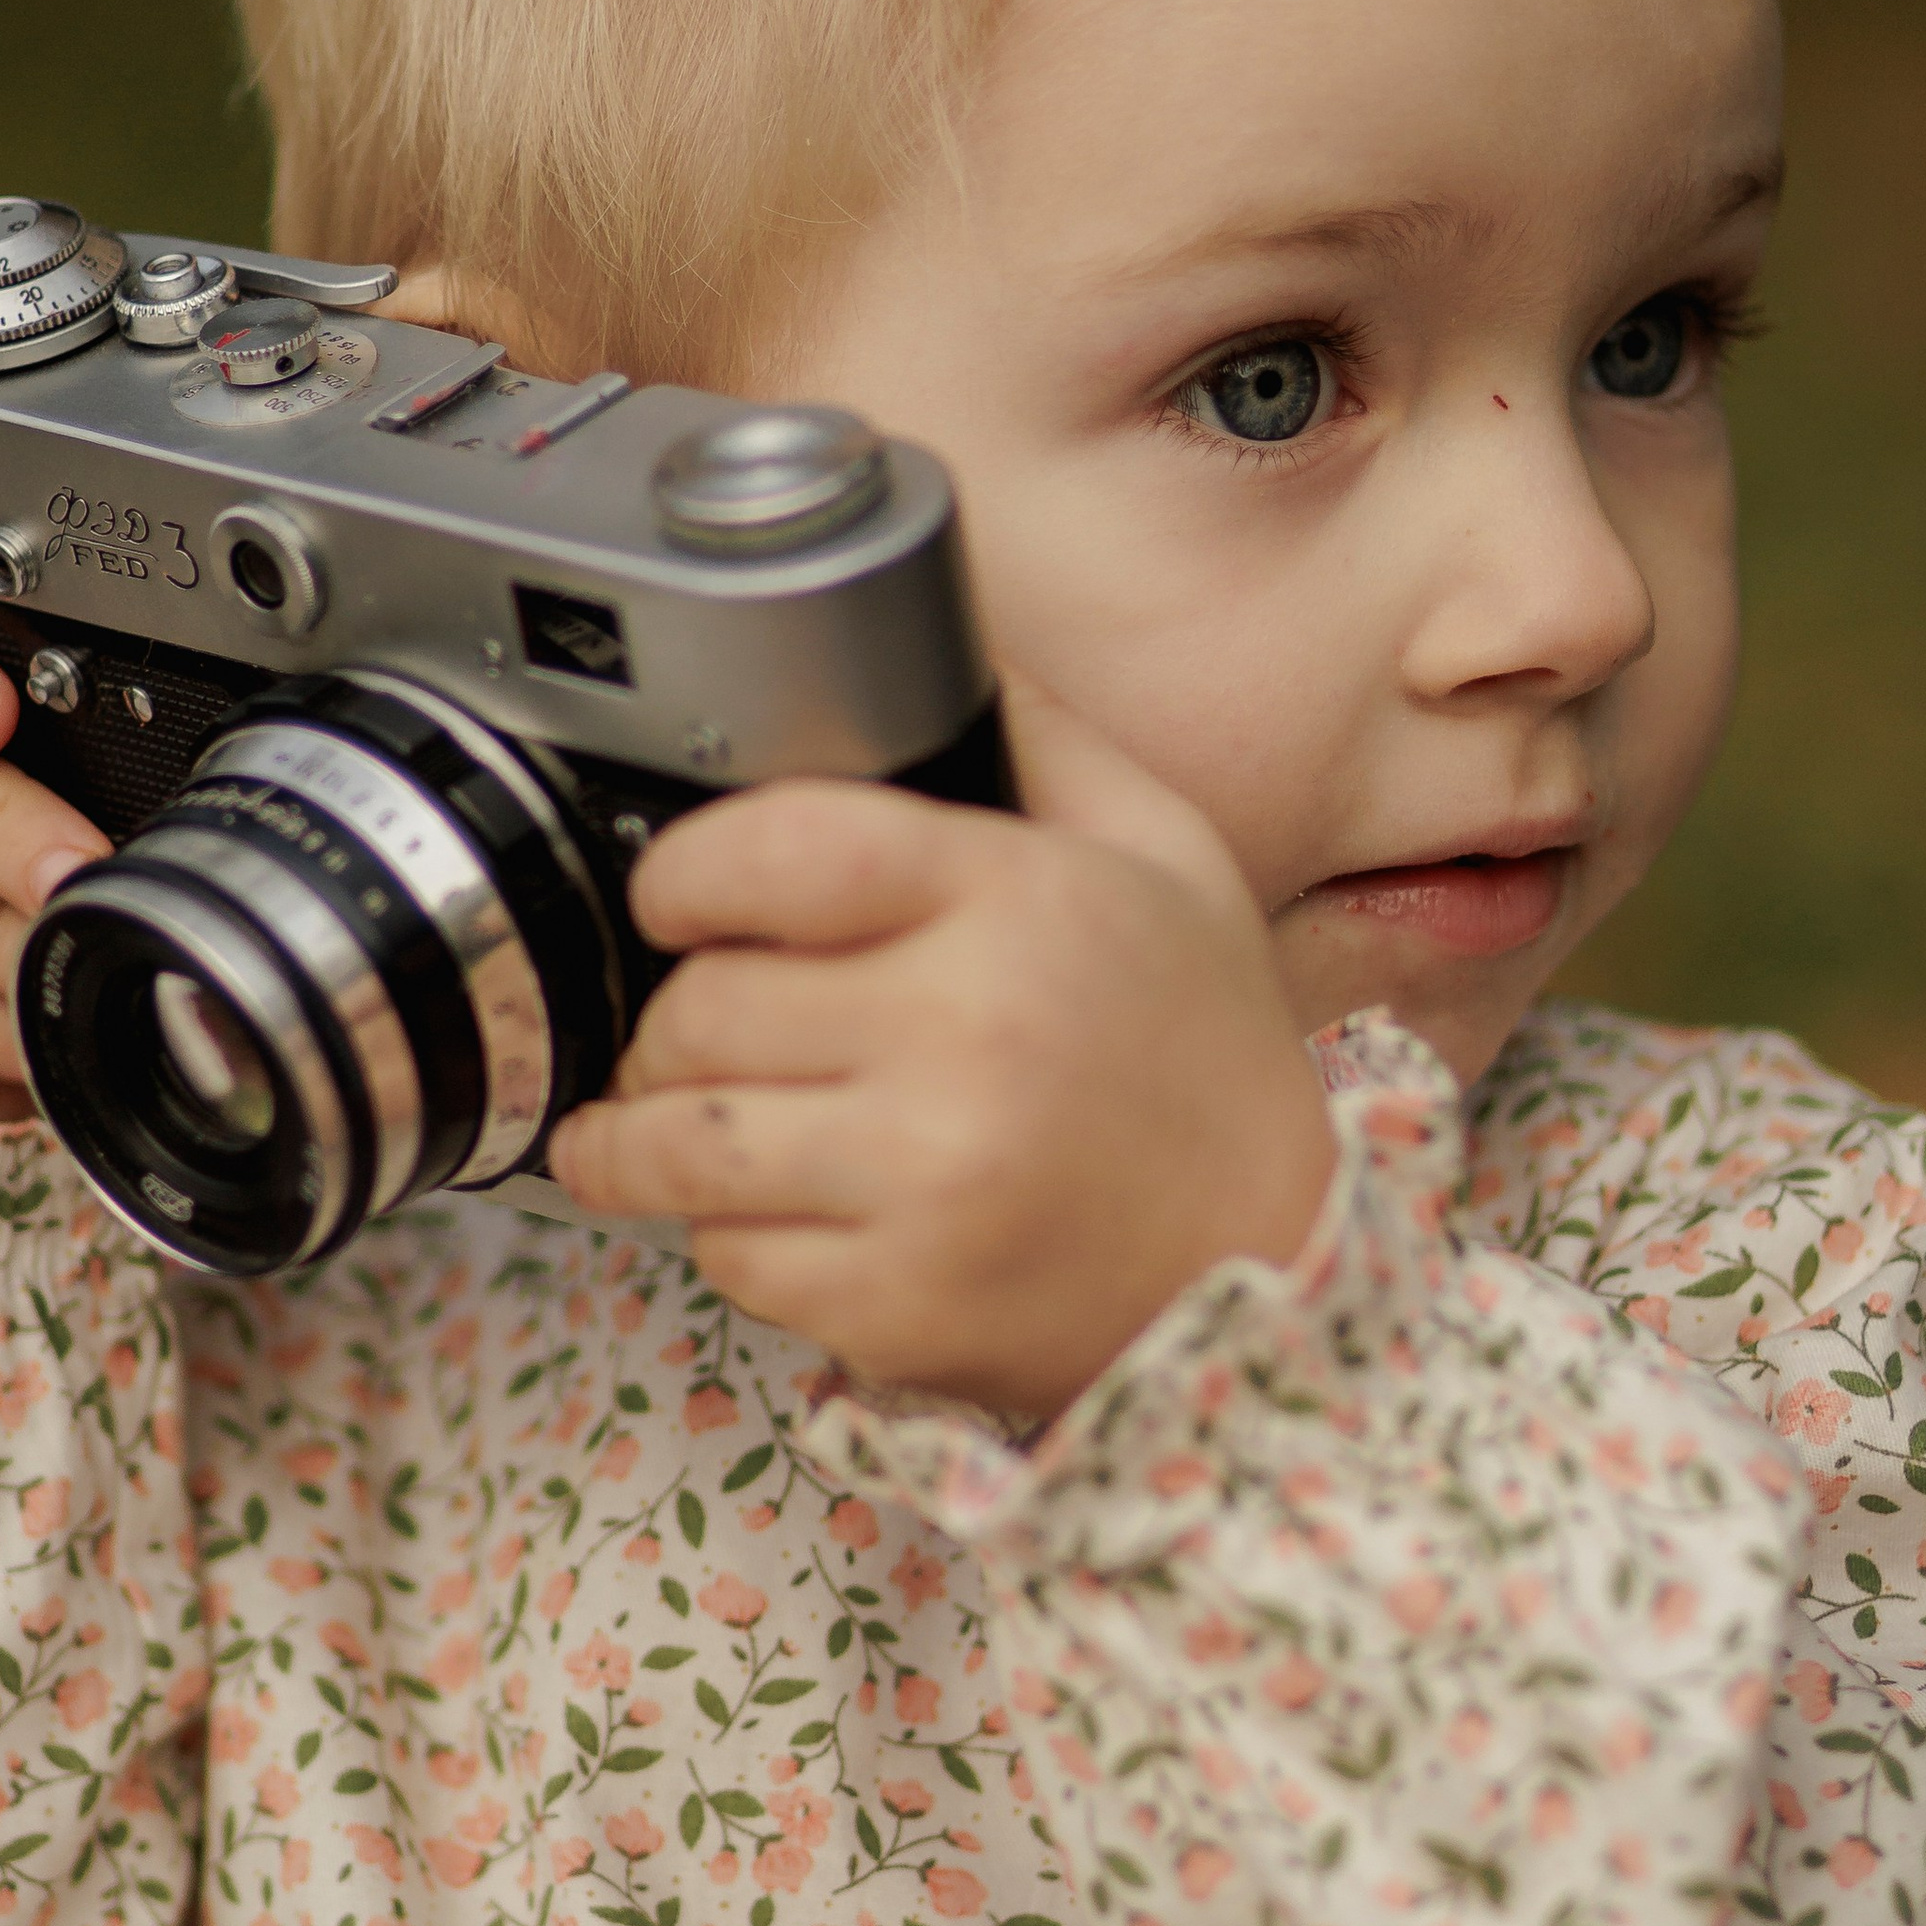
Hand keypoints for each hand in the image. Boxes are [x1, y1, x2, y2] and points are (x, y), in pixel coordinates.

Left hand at [547, 682, 1334, 1421]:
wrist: (1277, 1266)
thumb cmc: (1203, 1055)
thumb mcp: (1162, 857)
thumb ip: (1040, 740)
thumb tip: (940, 622)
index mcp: (1015, 902)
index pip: (775, 850)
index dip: (687, 872)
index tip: (677, 897)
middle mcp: (965, 1036)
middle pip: (704, 1008)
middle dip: (678, 1018)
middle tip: (705, 1030)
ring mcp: (926, 1179)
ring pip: (679, 1144)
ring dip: (649, 1136)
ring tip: (666, 1124)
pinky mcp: (898, 1302)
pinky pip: (730, 1261)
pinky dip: (731, 1240)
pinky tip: (781, 1214)